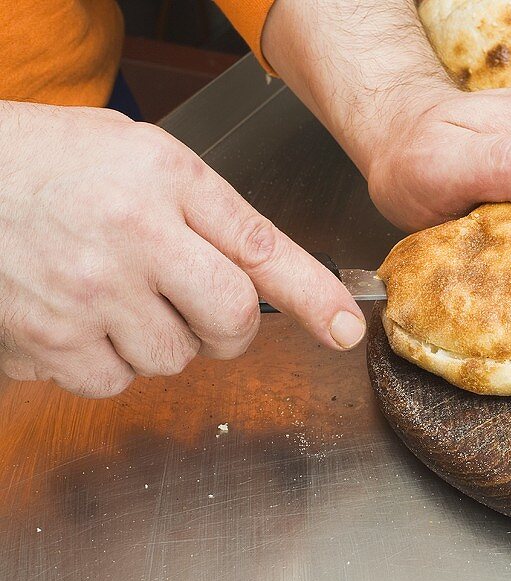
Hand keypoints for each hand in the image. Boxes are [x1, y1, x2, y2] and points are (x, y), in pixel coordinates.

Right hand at [0, 102, 364, 397]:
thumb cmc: (49, 162)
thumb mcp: (141, 155)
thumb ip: (206, 210)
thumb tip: (268, 273)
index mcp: (164, 179)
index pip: (261, 246)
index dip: (315, 295)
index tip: (347, 327)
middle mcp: (132, 234)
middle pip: (232, 319)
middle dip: (228, 327)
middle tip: (197, 305)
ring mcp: (89, 291)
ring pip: (174, 358)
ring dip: (160, 341)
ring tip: (116, 295)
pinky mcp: (49, 337)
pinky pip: (114, 382)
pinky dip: (107, 362)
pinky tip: (81, 320)